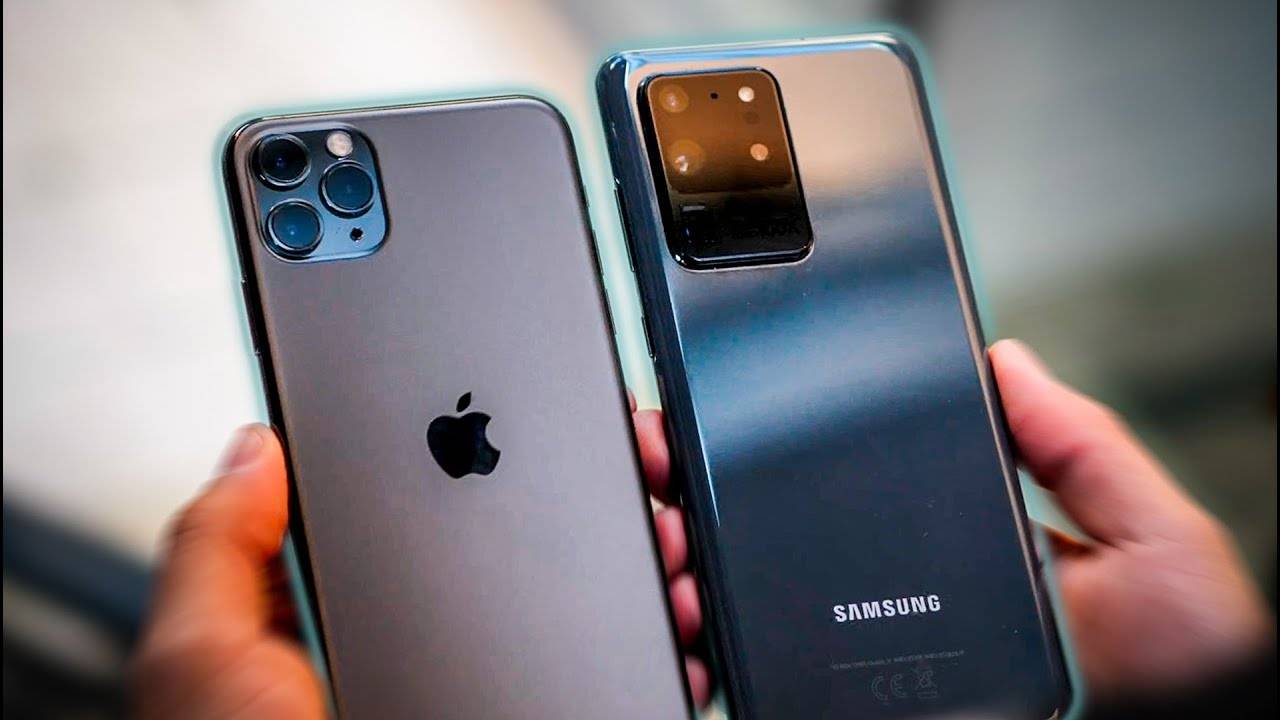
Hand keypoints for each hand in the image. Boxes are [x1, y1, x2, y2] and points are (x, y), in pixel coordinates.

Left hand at [134, 422, 714, 716]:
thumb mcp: (202, 667)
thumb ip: (214, 551)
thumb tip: (252, 445)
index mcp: (354, 617)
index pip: (427, 508)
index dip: (487, 445)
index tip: (538, 407)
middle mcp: (434, 646)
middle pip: (527, 545)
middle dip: (592, 492)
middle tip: (633, 461)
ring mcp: (498, 687)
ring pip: (591, 605)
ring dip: (646, 558)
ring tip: (666, 534)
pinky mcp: (554, 710)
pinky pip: (623, 673)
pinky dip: (668, 639)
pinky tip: (678, 615)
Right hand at [643, 340, 1273, 705]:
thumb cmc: (1177, 676)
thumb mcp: (1151, 541)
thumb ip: (1084, 450)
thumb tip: (1007, 359)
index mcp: (952, 548)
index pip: (849, 483)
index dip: (775, 446)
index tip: (721, 411)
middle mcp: (896, 601)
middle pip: (776, 538)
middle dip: (699, 492)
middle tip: (660, 456)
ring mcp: (868, 658)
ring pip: (751, 605)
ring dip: (689, 564)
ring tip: (667, 539)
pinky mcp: (841, 702)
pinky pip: (760, 676)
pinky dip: (711, 652)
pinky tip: (687, 626)